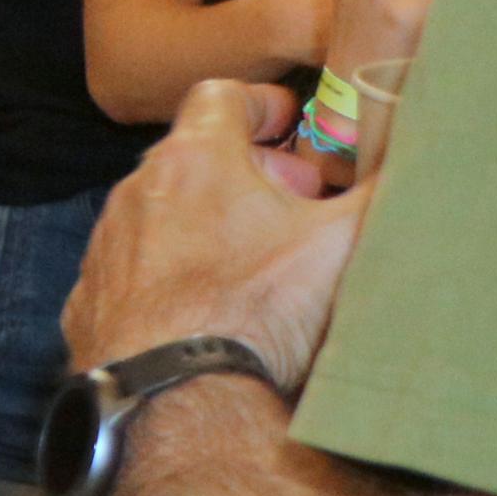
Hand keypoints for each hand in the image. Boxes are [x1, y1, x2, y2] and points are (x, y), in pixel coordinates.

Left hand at [61, 79, 365, 384]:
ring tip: (252, 258)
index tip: (287, 121)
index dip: (260, 103)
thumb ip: (378, 193)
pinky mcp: (89, 301)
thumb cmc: (256, 311)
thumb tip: (406, 168)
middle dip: (243, 170)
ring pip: (159, 214)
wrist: (173, 399)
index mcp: (193, 160)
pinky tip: (203, 306)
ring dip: (203, 222)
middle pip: (192, 157)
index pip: (220, 95)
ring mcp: (105, 248)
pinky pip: (134, 270)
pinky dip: (168, 274)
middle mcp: (135, 193)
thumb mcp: (342, 244)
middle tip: (290, 201)